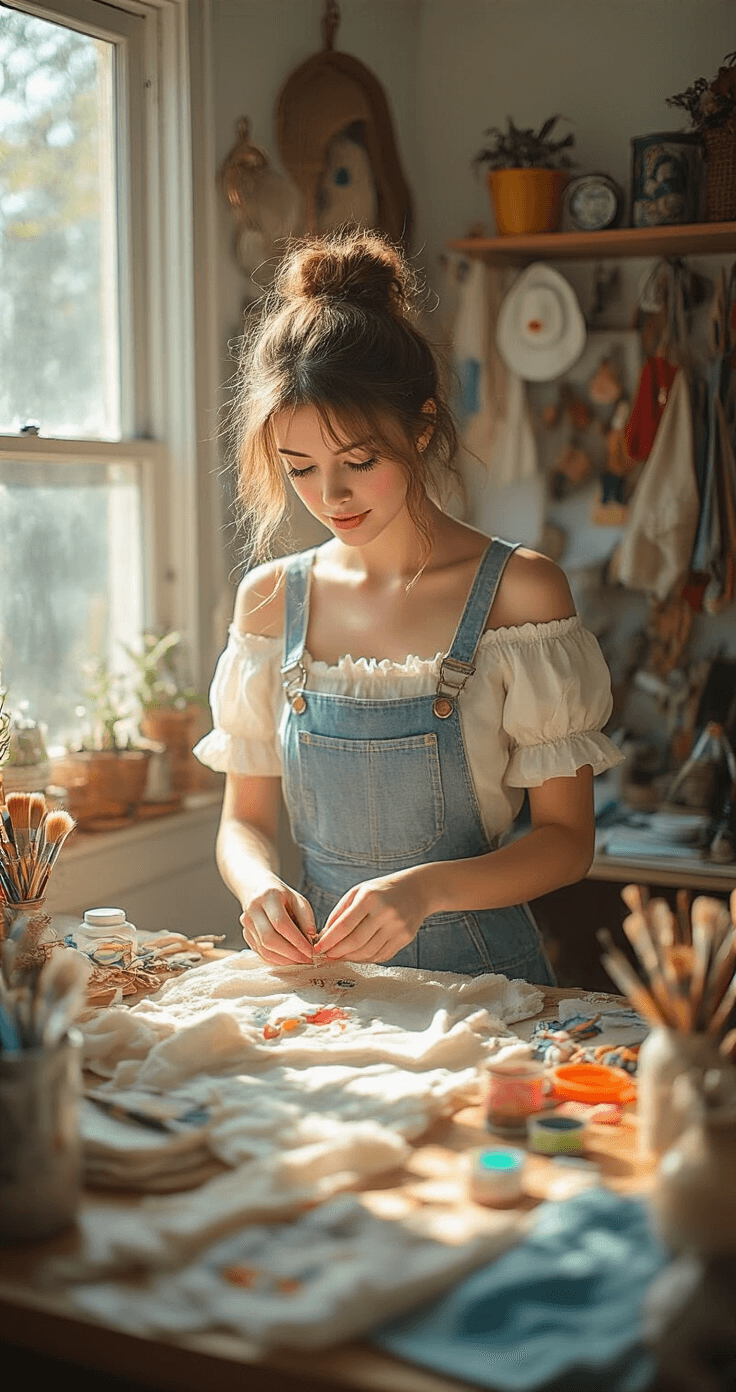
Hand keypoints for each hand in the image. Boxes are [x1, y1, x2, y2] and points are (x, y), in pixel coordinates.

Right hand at [240, 878, 316, 965]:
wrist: (258, 889)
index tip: (311, 951)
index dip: (297, 940)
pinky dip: (275, 960)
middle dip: (290, 954)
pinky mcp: (246, 934)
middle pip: (268, 938)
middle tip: (306, 960)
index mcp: (268, 896)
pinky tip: (288, 961)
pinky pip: (260, 952)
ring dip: (283, 960)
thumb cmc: (282, 896)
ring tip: (299, 962)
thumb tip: (311, 941)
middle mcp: (253, 910)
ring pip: (263, 948)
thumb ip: (306, 919)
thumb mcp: (298, 900)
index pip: (281, 923)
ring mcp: (246, 923)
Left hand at [314, 869, 428, 962]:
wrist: (417, 890)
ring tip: (340, 956)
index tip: (317, 948)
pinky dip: (366, 958)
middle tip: (327, 956)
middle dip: (337, 952)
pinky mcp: (405, 938)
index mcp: (370, 898)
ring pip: (368, 952)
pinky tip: (357, 955)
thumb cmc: (382, 890)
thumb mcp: (358, 892)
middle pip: (356, 942)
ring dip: (350, 958)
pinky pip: (381, 955)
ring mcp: (397, 927)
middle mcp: (385, 912)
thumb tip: (325, 936)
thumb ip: (340, 912)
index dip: (329, 940)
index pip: (344, 925)